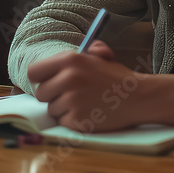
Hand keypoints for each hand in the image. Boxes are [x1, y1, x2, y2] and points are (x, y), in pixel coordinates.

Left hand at [28, 41, 142, 131]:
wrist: (140, 97)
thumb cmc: (119, 78)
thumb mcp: (103, 56)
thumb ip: (87, 50)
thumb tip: (82, 50)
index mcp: (70, 60)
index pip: (33, 72)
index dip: (41, 79)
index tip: (48, 83)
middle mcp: (68, 78)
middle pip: (40, 94)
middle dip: (53, 96)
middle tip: (70, 95)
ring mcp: (72, 100)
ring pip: (52, 110)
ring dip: (64, 109)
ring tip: (85, 103)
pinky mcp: (78, 120)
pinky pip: (64, 122)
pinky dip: (74, 121)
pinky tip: (90, 113)